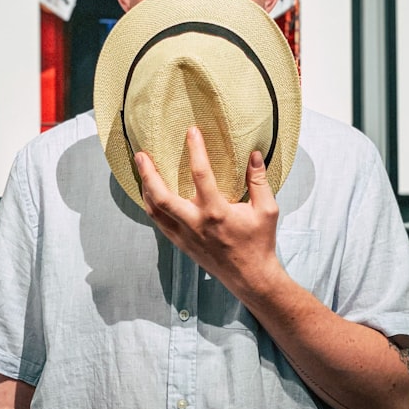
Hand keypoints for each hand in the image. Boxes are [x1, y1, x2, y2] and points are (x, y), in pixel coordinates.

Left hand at [133, 126, 284, 295]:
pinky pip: (159, 223)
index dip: (195, 150)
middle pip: (162, 196)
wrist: (251, 277)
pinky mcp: (181, 244)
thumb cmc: (260, 242)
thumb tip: (254, 154)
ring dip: (145, 189)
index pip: (201, 174)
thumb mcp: (267, 209)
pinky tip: (150, 194)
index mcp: (217, 212)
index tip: (191, 131)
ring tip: (142, 170)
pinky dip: (151, 206)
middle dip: (148, 173)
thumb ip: (259, 180)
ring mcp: (185, 235)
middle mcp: (196, 223)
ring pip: (155, 210)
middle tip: (141, 154)